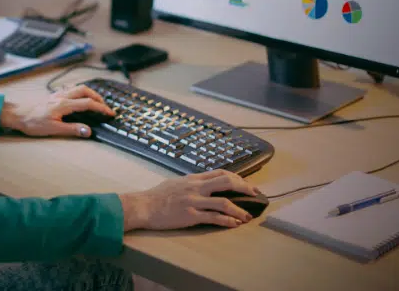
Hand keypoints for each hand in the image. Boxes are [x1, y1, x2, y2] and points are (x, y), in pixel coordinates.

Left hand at [0, 85, 115, 137]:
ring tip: (95, 100)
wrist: (17, 115)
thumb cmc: (32, 122)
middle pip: (85, 90)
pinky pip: (69, 89)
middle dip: (98, 97)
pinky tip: (78, 97)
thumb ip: (72, 129)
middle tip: (105, 105)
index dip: (101, 108)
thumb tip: (88, 131)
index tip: (110, 113)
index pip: (88, 103)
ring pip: (78, 88)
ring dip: (89, 92)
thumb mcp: (53, 129)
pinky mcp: (52, 96)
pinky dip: (79, 91)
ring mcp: (57, 95)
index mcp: (64, 105)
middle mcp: (62, 97)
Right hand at [119, 170, 260, 230]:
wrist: (143, 206)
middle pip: (226, 182)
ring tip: (247, 216)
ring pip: (223, 202)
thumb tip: (203, 184)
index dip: (237, 178)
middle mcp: (196, 187)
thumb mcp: (176, 183)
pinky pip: (213, 218)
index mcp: (193, 178)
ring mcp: (194, 201)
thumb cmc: (157, 196)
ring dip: (239, 209)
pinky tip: (234, 224)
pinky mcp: (190, 215)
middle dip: (244, 188)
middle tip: (255, 195)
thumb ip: (191, 183)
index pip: (221, 173)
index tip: (247, 185)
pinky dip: (227, 221)